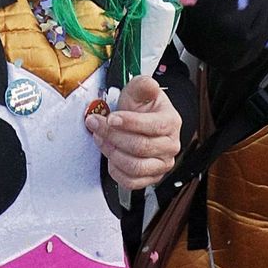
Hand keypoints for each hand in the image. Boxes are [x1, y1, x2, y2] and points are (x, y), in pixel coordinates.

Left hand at [86, 73, 181, 191]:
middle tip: (96, 125)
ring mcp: (161, 164)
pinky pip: (132, 182)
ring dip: (112, 153)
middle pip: (140, 147)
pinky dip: (116, 171)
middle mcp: (170, 145)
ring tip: (101, 139)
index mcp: (171, 122)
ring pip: (135, 166)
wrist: (141, 123)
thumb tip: (150, 85)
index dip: (129, 123)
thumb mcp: (139, 91)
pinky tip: (110, 157)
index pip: (152, 126)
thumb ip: (143, 85)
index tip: (111, 118)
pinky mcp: (151, 178)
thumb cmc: (141, 109)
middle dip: (113, 136)